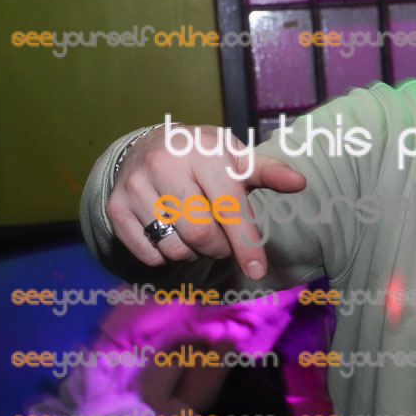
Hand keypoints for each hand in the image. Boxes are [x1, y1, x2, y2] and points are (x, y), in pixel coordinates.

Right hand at [105, 126, 305, 279]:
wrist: (147, 144)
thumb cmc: (204, 156)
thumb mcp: (236, 157)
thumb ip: (268, 171)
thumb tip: (299, 182)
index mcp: (202, 151)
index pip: (230, 206)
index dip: (246, 243)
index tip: (257, 270)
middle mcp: (164, 165)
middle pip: (201, 234)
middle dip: (220, 247)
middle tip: (222, 238)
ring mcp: (135, 186)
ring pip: (175, 248)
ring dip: (194, 253)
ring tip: (196, 231)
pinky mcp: (115, 208)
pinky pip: (149, 255)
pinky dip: (166, 256)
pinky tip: (170, 232)